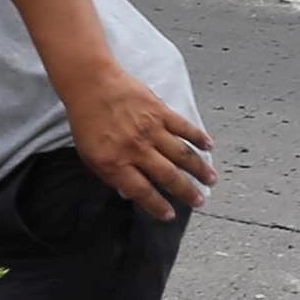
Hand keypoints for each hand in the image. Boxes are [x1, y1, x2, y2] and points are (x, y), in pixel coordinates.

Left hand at [60, 58, 217, 218]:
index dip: (158, 206)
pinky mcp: (160, 111)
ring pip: (182, 154)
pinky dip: (199, 137)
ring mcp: (150, 129)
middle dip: (186, 192)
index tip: (170, 216)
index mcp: (114, 162)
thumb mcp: (89, 155)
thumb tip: (129, 192)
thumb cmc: (87, 119)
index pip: (142, 191)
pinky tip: (209, 146)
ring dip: (199, 169)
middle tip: (199, 201)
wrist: (90, 83)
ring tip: (211, 180)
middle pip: (168, 176)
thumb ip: (110, 175)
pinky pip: (184, 127)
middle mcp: (135, 148)